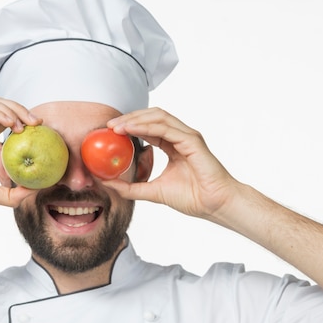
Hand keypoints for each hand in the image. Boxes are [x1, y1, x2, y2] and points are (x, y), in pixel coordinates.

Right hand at [0, 97, 39, 207]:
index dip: (22, 120)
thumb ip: (8, 194)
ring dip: (11, 108)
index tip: (39, 130)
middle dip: (21, 110)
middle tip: (38, 123)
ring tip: (25, 123)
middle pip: (0, 106)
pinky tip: (10, 123)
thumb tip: (32, 193)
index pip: (3, 120)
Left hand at [105, 108, 239, 219]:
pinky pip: (166, 129)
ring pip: (159, 117)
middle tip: (110, 126)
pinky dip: (147, 127)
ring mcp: (187, 137)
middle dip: (129, 118)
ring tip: (117, 127)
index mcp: (173, 145)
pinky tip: (132, 130)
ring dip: (136, 119)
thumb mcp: (153, 192)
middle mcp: (181, 137)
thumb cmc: (192, 198)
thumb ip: (131, 187)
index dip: (129, 125)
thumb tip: (108, 183)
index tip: (110, 131)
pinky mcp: (192, 141)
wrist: (214, 206)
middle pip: (152, 117)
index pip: (149, 127)